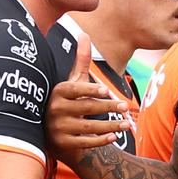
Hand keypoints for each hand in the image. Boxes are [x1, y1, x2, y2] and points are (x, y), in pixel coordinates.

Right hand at [47, 32, 130, 158]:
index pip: (75, 89)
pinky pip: (85, 142)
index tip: (107, 90)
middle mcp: (55, 110)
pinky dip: (100, 141)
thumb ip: (80, 61)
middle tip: (126, 106)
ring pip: (88, 126)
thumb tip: (84, 34)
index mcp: (58, 92)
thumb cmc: (67, 102)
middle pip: (86, 108)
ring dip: (110, 125)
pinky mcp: (63, 144)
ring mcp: (58, 128)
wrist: (50, 133)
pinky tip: (114, 137)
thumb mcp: (72, 82)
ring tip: (127, 124)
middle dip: (108, 107)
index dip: (90, 89)